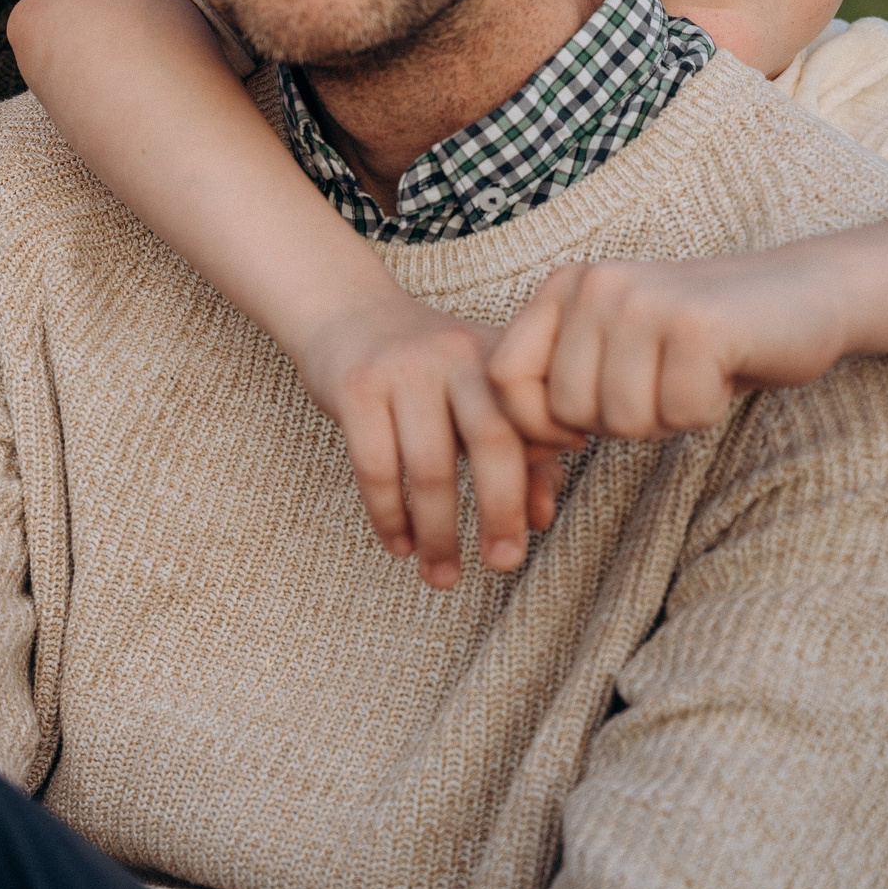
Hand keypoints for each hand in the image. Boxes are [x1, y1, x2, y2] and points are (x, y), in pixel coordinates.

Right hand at [295, 296, 567, 588]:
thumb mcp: (477, 394)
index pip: (535, 423)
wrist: (346, 312)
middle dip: (499, 512)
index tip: (534, 528)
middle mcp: (457, 354)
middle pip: (491, 441)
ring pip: (431, 465)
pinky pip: (376, 466)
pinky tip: (399, 545)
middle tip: (502, 564)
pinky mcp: (355, 387)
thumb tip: (541, 520)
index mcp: (498, 354)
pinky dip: (389, 516)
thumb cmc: (425, 369)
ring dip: (439, 532)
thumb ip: (520, 450)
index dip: (541, 476)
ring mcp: (403, 369)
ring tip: (442, 576)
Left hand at [488, 252, 846, 446]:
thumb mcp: (614, 346)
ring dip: (665, 419)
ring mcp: (644, 300)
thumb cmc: (699, 338)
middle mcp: (595, 284)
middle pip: (569, 411)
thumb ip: (562, 376)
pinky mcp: (696, 325)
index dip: (537, 423)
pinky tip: (723, 373)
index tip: (580, 431)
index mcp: (564, 287)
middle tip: (663, 386)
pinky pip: (680, 414)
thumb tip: (514, 445)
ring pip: (624, 420)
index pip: (506, 376)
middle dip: (620, 422)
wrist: (804, 294)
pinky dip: (706, 412)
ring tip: (692, 375)